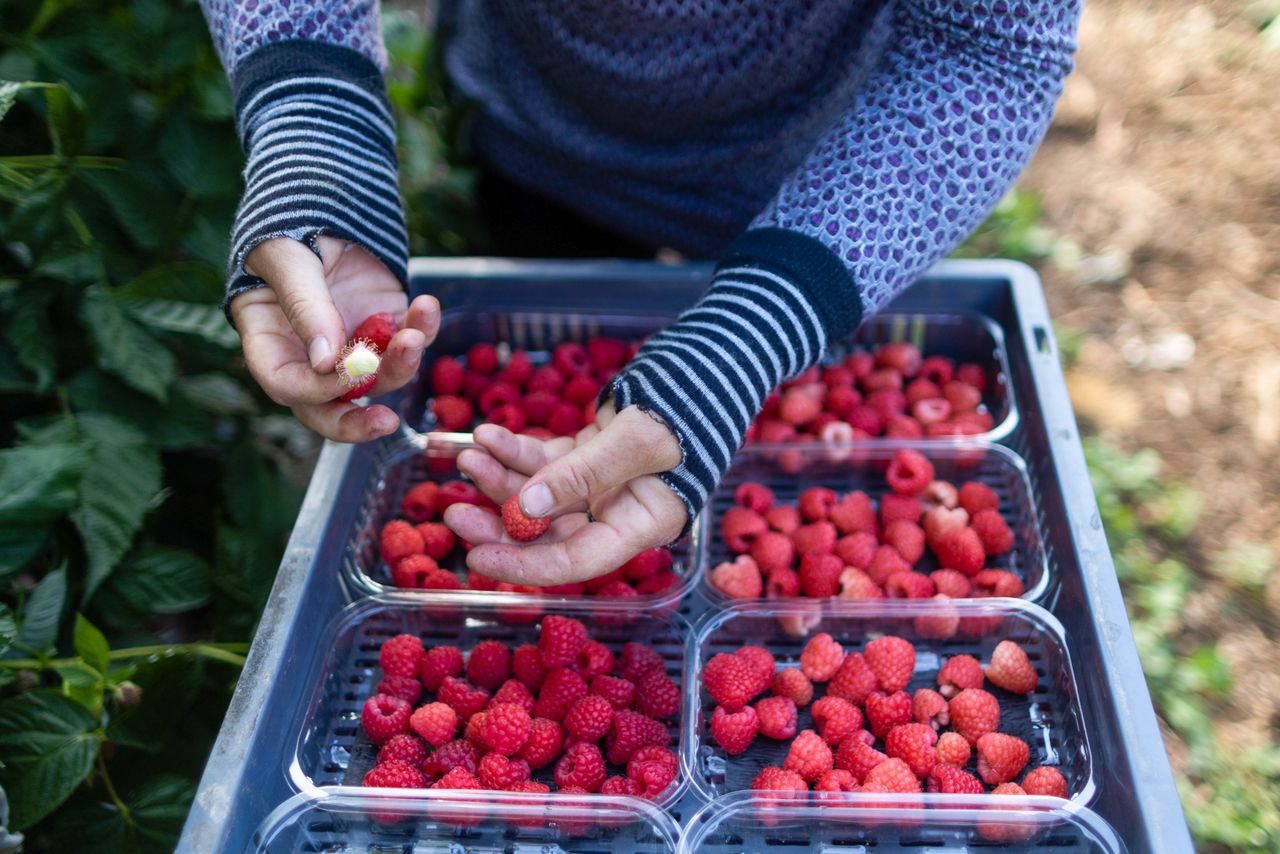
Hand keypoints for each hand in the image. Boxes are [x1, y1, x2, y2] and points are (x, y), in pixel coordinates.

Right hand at [230, 236, 439, 441]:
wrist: (327, 206)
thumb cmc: (290, 228)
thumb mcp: (288, 258)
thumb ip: (305, 305)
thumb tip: (326, 362)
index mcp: (270, 341)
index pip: (285, 384)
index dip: (314, 390)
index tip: (344, 372)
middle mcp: (310, 356)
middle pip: (329, 407)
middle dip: (356, 422)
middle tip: (386, 423)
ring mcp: (351, 346)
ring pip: (378, 379)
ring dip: (399, 366)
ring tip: (413, 336)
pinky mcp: (386, 328)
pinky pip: (407, 341)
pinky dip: (422, 329)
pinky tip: (426, 306)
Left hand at [443, 406, 686, 585]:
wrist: (707, 367)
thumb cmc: (689, 407)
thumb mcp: (638, 441)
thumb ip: (582, 474)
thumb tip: (527, 506)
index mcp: (639, 525)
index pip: (576, 561)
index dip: (524, 565)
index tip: (476, 558)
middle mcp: (616, 513)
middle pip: (547, 534)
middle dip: (498, 523)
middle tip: (454, 509)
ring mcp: (600, 484)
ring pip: (537, 495)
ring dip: (500, 478)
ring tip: (468, 455)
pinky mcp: (588, 456)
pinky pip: (542, 462)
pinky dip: (514, 450)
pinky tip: (488, 435)